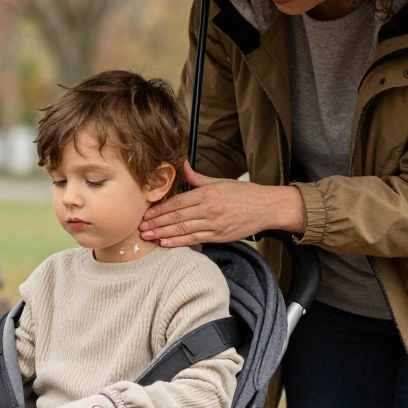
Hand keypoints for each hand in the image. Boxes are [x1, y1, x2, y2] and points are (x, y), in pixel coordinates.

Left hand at [140, 161, 304, 246]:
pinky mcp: (219, 236)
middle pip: (176, 216)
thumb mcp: (219, 181)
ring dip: (163, 233)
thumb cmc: (243, 194)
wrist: (266, 207)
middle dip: (156, 222)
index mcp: (206, 193)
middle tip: (141, 227)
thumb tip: (181, 164)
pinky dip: (179, 242)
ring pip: (183, 229)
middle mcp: (208, 209)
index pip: (177, 201)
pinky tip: (166, 243)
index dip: (159, 209)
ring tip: (148, 236)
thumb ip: (196, 177)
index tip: (146, 213)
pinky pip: (195, 239)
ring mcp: (213, 224)